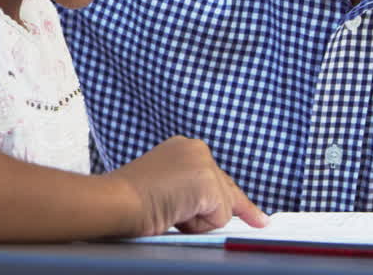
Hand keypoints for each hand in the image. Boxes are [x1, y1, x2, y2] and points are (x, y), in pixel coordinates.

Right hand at [107, 136, 268, 235]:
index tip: (257, 215)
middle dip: (240, 210)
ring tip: (168, 213)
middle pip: (228, 190)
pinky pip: (220, 217)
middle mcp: (197, 149)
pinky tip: (175, 214)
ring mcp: (203, 164)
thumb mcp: (165, 189)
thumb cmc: (127, 202)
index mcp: (184, 148)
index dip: (231, 199)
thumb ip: (190, 193)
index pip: (217, 176)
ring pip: (223, 206)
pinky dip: (200, 225)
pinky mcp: (207, 182)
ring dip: (199, 220)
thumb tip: (219, 212)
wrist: (113, 202)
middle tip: (259, 221)